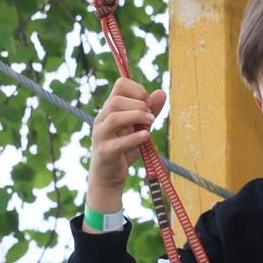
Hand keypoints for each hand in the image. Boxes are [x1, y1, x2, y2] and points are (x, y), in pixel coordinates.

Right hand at [87, 76, 164, 212]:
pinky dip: (133, 138)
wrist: (108, 177)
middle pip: (116, 100)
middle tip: (151, 117)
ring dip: (136, 116)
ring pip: (114, 117)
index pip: (120, 85)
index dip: (137, 89)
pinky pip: (117, 143)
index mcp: (110, 109)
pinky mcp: (105, 153)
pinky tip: (146, 136)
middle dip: (138, 104)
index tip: (148, 103)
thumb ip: (149, 111)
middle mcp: (102, 119)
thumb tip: (162, 92)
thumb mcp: (139, 127)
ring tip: (150, 123)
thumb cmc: (124, 149)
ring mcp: (101, 136)